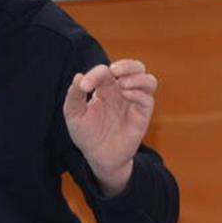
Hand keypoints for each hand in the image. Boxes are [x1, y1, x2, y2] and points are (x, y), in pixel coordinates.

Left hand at [63, 59, 156, 196]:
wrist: (98, 157)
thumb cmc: (86, 134)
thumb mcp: (73, 114)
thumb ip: (74, 95)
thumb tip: (79, 77)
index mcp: (105, 87)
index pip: (105, 72)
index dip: (95, 74)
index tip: (84, 87)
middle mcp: (122, 92)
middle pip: (135, 68)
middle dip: (127, 65)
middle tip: (115, 70)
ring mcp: (134, 103)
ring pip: (148, 80)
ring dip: (137, 77)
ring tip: (122, 84)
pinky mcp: (142, 116)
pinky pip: (147, 99)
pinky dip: (138, 93)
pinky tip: (125, 95)